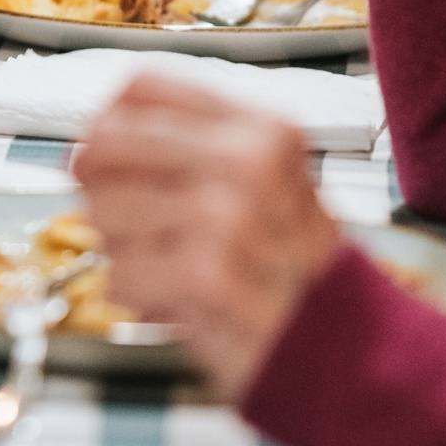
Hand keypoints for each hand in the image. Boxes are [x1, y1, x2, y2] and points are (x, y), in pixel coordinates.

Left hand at [75, 74, 341, 400]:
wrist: (353, 356)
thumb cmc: (297, 272)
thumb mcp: (268, 184)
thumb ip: (194, 150)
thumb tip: (92, 140)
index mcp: (261, 129)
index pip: (142, 89)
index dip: (107, 121)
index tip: (104, 151)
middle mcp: (246, 161)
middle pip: (108, 141)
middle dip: (98, 184)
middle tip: (112, 212)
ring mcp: (225, 216)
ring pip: (105, 207)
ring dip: (117, 245)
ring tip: (157, 261)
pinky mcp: (205, 275)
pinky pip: (120, 270)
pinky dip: (132, 291)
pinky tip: (166, 297)